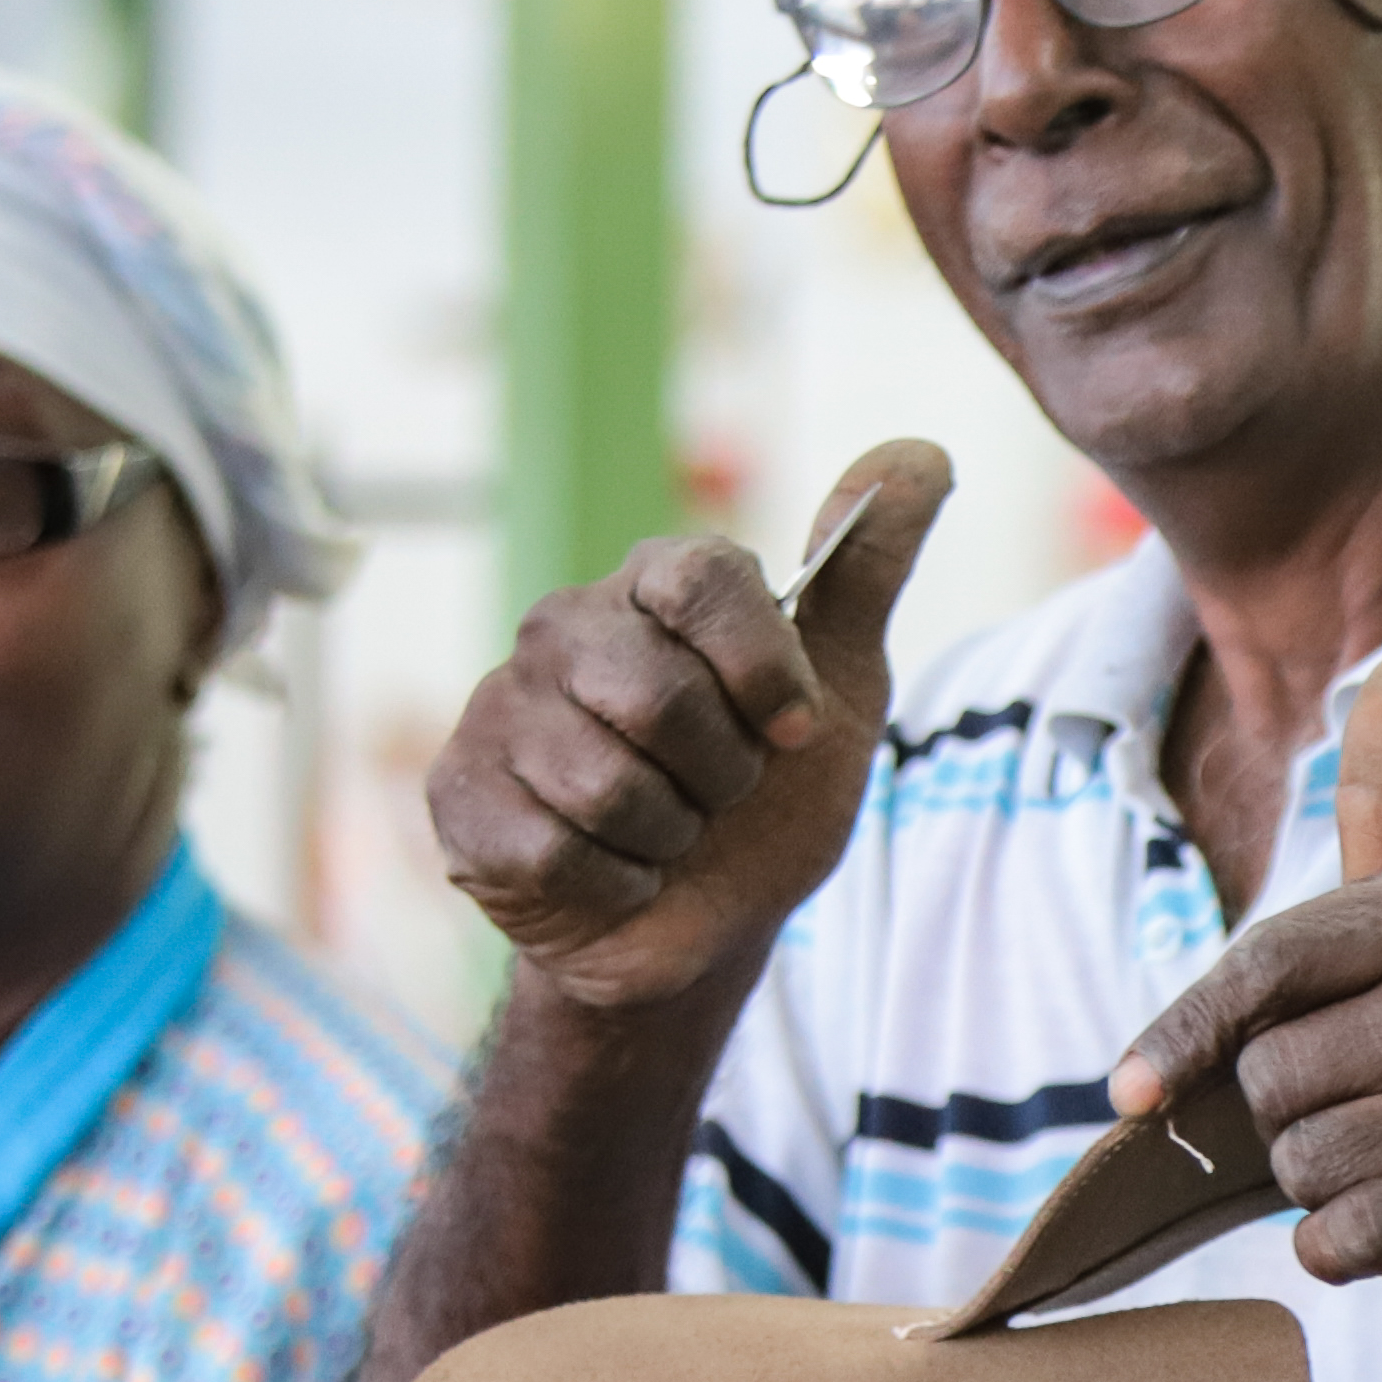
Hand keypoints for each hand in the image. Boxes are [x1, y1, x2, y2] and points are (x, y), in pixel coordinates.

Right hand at [426, 445, 954, 1018]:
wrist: (704, 927)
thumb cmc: (765, 802)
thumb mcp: (839, 690)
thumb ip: (867, 574)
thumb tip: (921, 454)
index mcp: (652, 585)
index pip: (701, 577)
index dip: (761, 668)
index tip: (793, 732)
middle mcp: (564, 626)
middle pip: (659, 698)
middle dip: (720, 777)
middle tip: (719, 793)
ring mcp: (500, 706)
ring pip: (607, 787)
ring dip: (667, 837)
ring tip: (663, 832)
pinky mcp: (459, 793)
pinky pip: (556, 851)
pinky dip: (613, 884)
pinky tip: (610, 870)